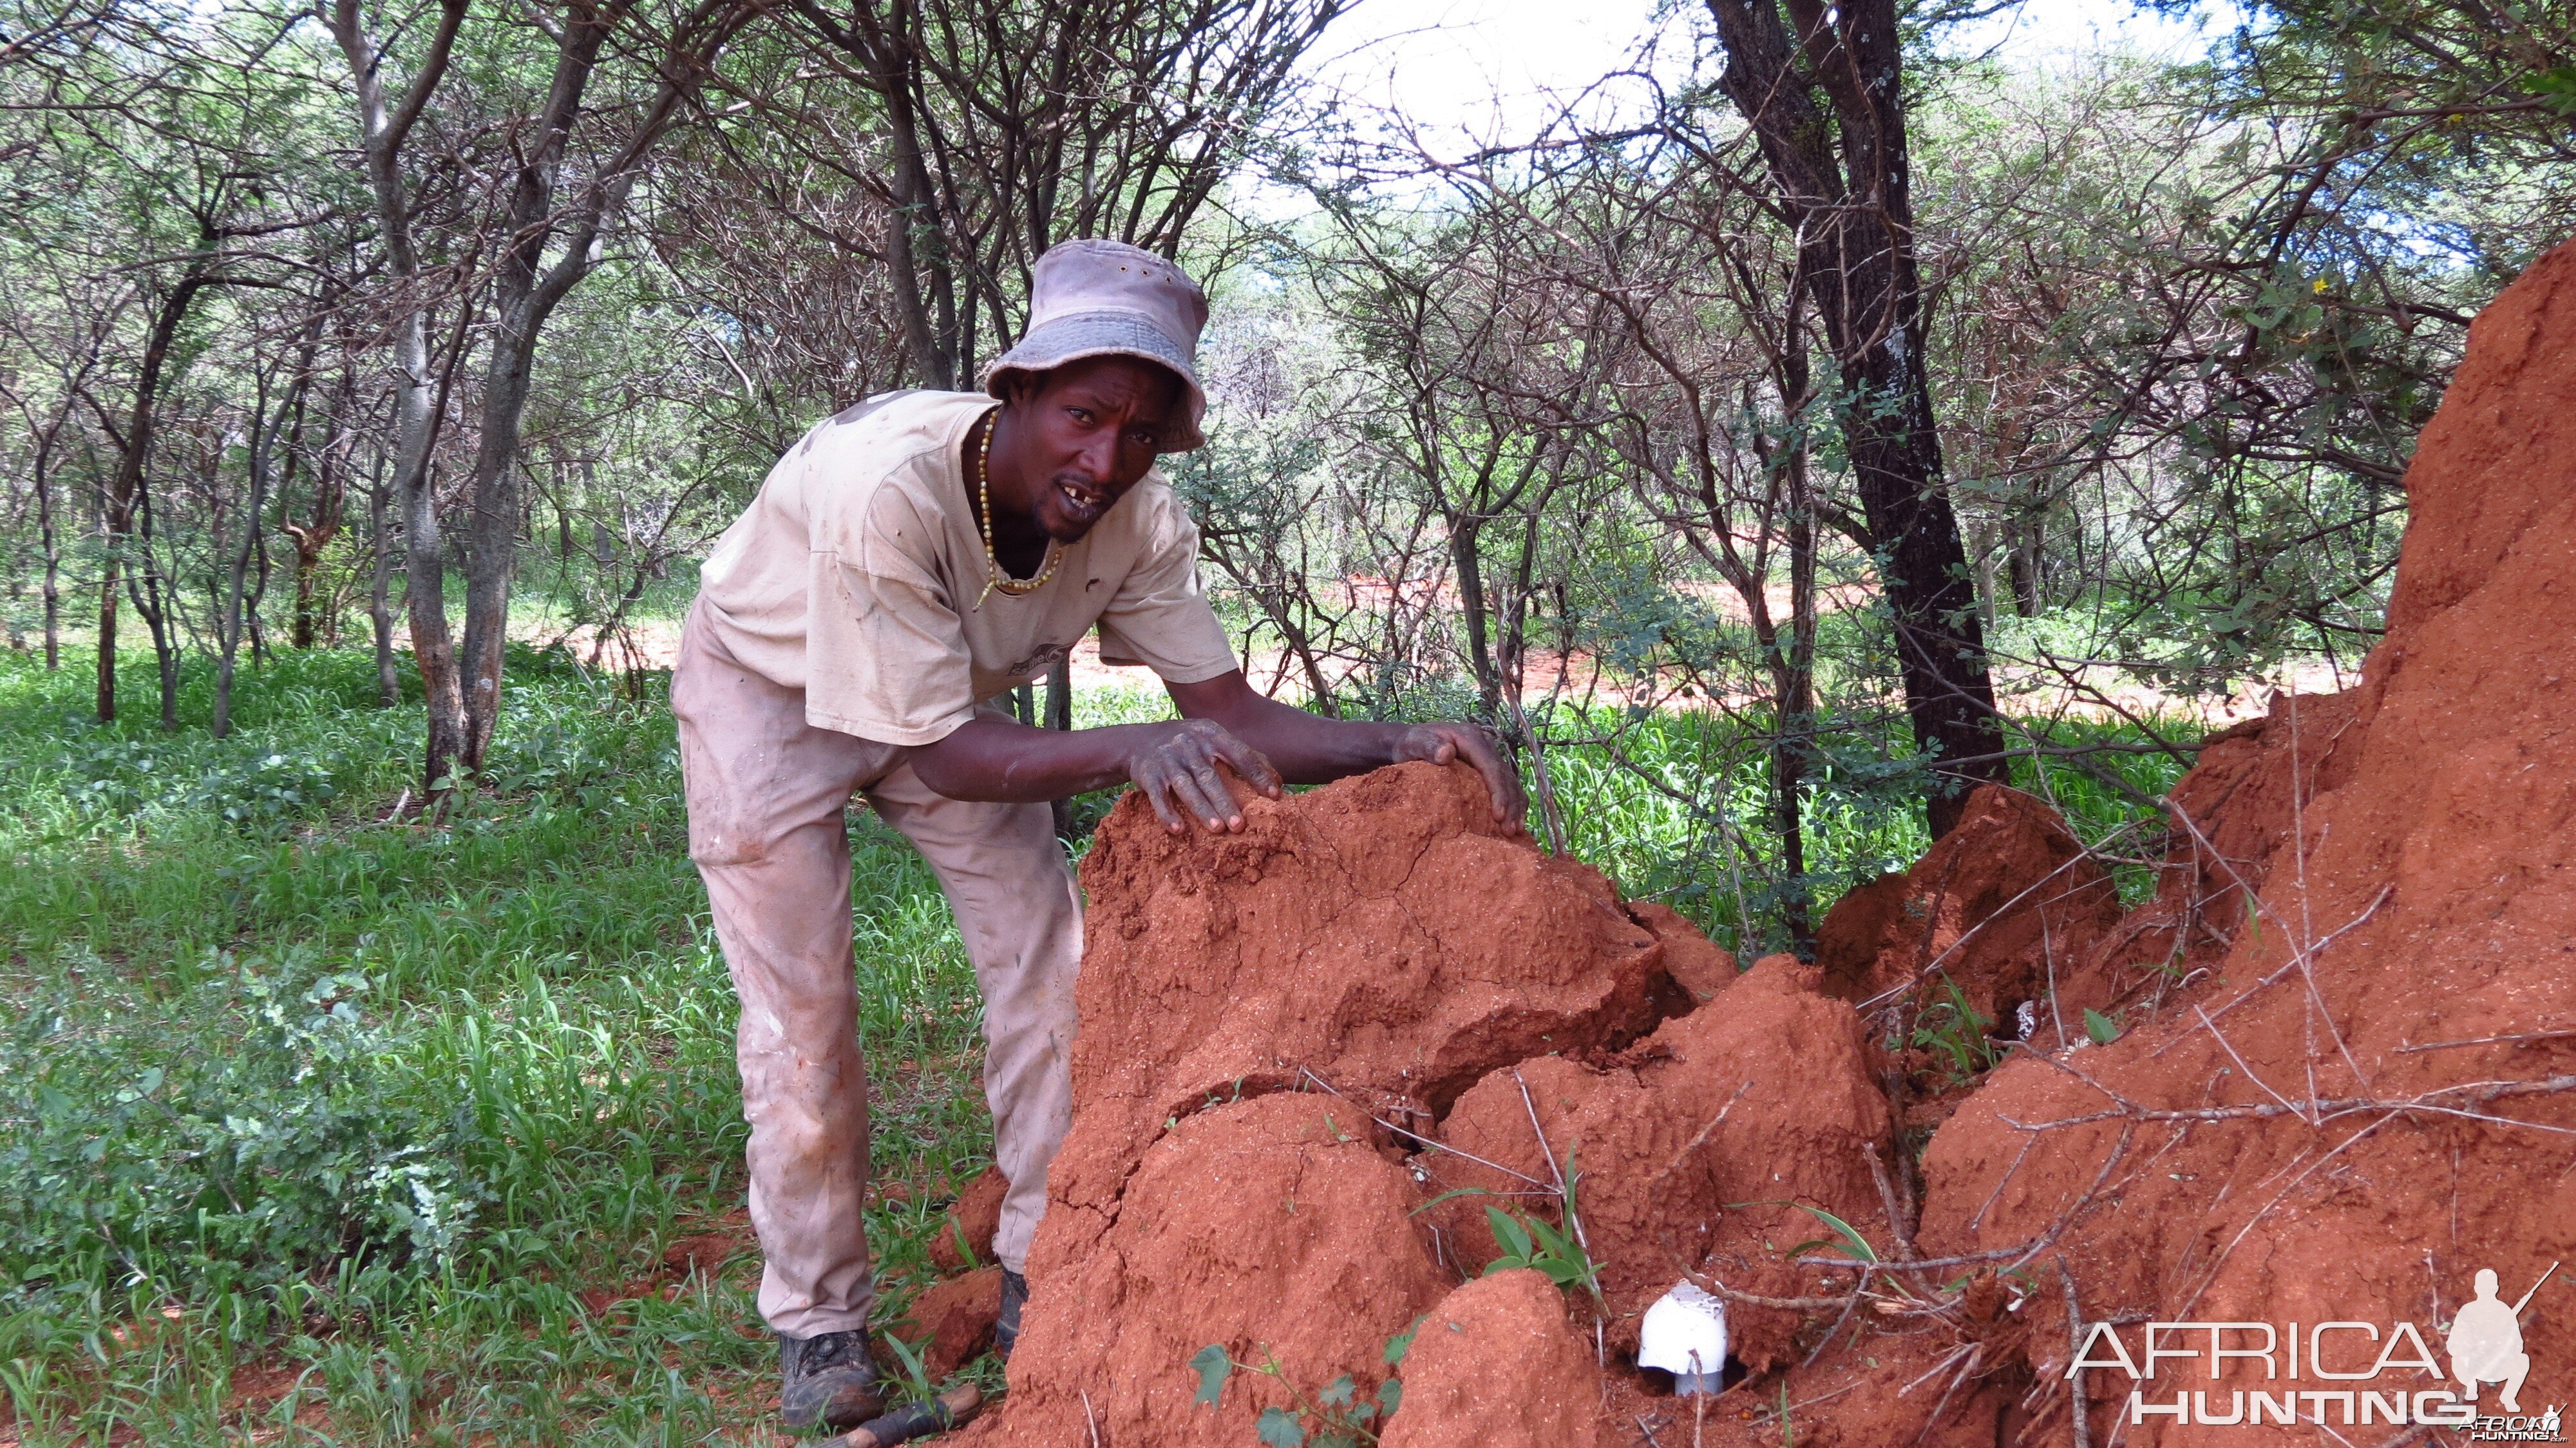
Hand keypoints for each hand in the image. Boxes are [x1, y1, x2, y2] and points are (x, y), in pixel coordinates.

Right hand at [1125, 718, 1283, 833]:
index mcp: (1211, 734)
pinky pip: (1158, 796)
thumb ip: (1244, 755)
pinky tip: (1178, 830)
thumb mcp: (1214, 740)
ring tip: (1217, 829)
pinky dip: (1167, 813)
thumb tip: (1277, 779)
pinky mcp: (1148, 774)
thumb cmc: (1190, 745)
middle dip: (1225, 801)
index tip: (1273, 796)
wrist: (1140, 741)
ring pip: (1186, 787)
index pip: (1239, 753)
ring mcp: (1167, 759)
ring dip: (1202, 809)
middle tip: (1241, 825)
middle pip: (1209, 776)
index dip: (1257, 774)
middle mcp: (1188, 744)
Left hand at [1393, 722, 1527, 834]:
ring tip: (1515, 830)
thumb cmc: (1411, 744)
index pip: (1491, 767)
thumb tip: (1446, 754)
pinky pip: (1506, 784)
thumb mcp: (1414, 743)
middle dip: (1511, 804)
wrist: (1412, 741)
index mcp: (1471, 738)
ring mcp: (1488, 755)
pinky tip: (1515, 821)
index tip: (1499, 815)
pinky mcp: (1488, 767)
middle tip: (1510, 830)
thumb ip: (1427, 746)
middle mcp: (1485, 744)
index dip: (1498, 792)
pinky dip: (1513, 802)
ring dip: (1516, 806)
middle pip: (1505, 776)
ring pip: (1510, 781)